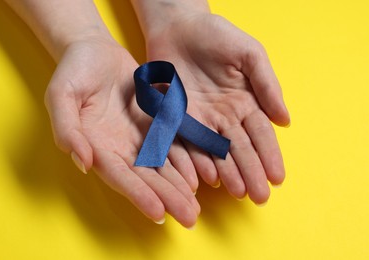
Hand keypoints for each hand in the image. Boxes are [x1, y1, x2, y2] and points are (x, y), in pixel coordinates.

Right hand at [44, 36, 199, 227]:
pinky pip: (172, 144)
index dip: (138, 194)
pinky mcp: (154, 123)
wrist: (94, 52)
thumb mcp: (61, 96)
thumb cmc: (73, 73)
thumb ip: (67, 129)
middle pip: (145, 178)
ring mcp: (138, 137)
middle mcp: (119, 148)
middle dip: (167, 198)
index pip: (119, 176)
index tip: (158, 212)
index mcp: (96, 146)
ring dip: (179, 187)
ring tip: (196, 207)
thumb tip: (83, 162)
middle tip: (189, 218)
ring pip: (162, 167)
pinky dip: (185, 160)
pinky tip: (200, 175)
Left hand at [145, 14, 289, 203]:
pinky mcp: (176, 118)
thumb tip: (285, 120)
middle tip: (259, 196)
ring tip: (237, 192)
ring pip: (215, 152)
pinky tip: (206, 177)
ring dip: (227, 173)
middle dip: (250, 172)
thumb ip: (267, 85)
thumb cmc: (218, 35)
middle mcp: (224, 116)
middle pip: (239, 149)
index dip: (269, 156)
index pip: (260, 134)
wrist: (179, 27)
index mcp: (245, 102)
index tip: (278, 178)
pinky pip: (187, 143)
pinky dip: (196, 160)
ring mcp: (200, 120)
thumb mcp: (249, 54)